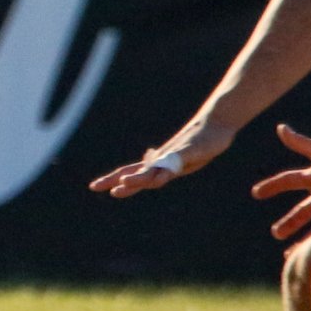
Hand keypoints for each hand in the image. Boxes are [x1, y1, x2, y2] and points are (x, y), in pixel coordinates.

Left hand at [88, 118, 235, 197]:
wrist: (216, 123)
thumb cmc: (197, 142)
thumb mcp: (179, 158)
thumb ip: (164, 165)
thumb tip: (148, 162)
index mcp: (158, 163)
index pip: (131, 172)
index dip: (113, 179)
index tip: (94, 186)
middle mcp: (161, 159)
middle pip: (135, 170)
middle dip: (115, 179)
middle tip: (93, 186)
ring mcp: (174, 155)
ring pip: (153, 169)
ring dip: (138, 177)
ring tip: (123, 183)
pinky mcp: (189, 151)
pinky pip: (176, 163)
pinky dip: (165, 170)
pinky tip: (157, 180)